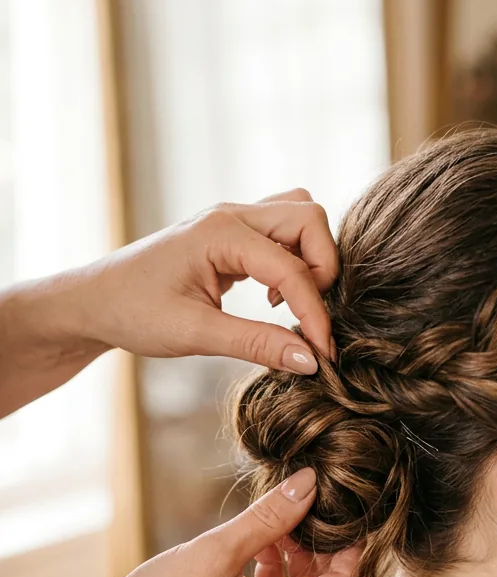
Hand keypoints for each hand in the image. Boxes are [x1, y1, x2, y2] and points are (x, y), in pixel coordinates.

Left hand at [70, 189, 338, 370]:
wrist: (93, 302)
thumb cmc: (133, 313)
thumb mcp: (194, 335)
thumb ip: (255, 344)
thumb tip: (309, 360)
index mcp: (221, 233)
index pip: (293, 268)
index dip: (315, 313)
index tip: (321, 353)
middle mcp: (231, 216)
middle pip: (308, 219)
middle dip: (323, 268)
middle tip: (309, 316)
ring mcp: (233, 220)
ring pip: (299, 217)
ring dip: (310, 258)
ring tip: (290, 304)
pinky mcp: (232, 235)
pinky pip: (282, 232)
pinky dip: (293, 261)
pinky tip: (270, 298)